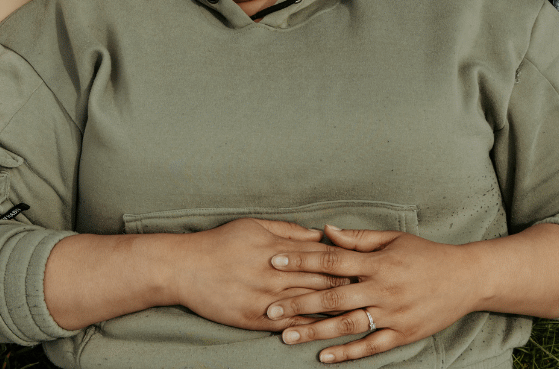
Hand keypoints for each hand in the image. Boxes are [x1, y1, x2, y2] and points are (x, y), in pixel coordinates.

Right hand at [171, 219, 350, 331]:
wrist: (186, 268)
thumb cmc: (221, 242)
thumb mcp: (254, 226)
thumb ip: (287, 231)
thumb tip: (316, 233)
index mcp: (277, 249)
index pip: (319, 255)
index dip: (344, 261)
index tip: (366, 264)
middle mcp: (274, 273)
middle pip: (318, 281)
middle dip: (347, 286)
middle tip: (373, 289)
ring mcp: (264, 298)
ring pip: (306, 304)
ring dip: (332, 309)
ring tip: (357, 312)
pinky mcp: (253, 318)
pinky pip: (285, 324)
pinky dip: (305, 327)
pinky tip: (321, 332)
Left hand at [264, 225, 473, 362]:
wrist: (465, 278)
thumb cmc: (425, 254)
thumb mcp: (392, 238)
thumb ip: (357, 238)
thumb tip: (325, 231)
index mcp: (377, 262)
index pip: (331, 260)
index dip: (302, 260)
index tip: (275, 261)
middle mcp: (382, 289)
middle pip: (333, 297)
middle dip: (298, 303)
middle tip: (269, 309)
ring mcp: (392, 314)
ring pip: (347, 325)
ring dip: (315, 332)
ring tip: (286, 337)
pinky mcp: (402, 334)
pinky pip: (370, 346)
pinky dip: (347, 353)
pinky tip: (324, 358)